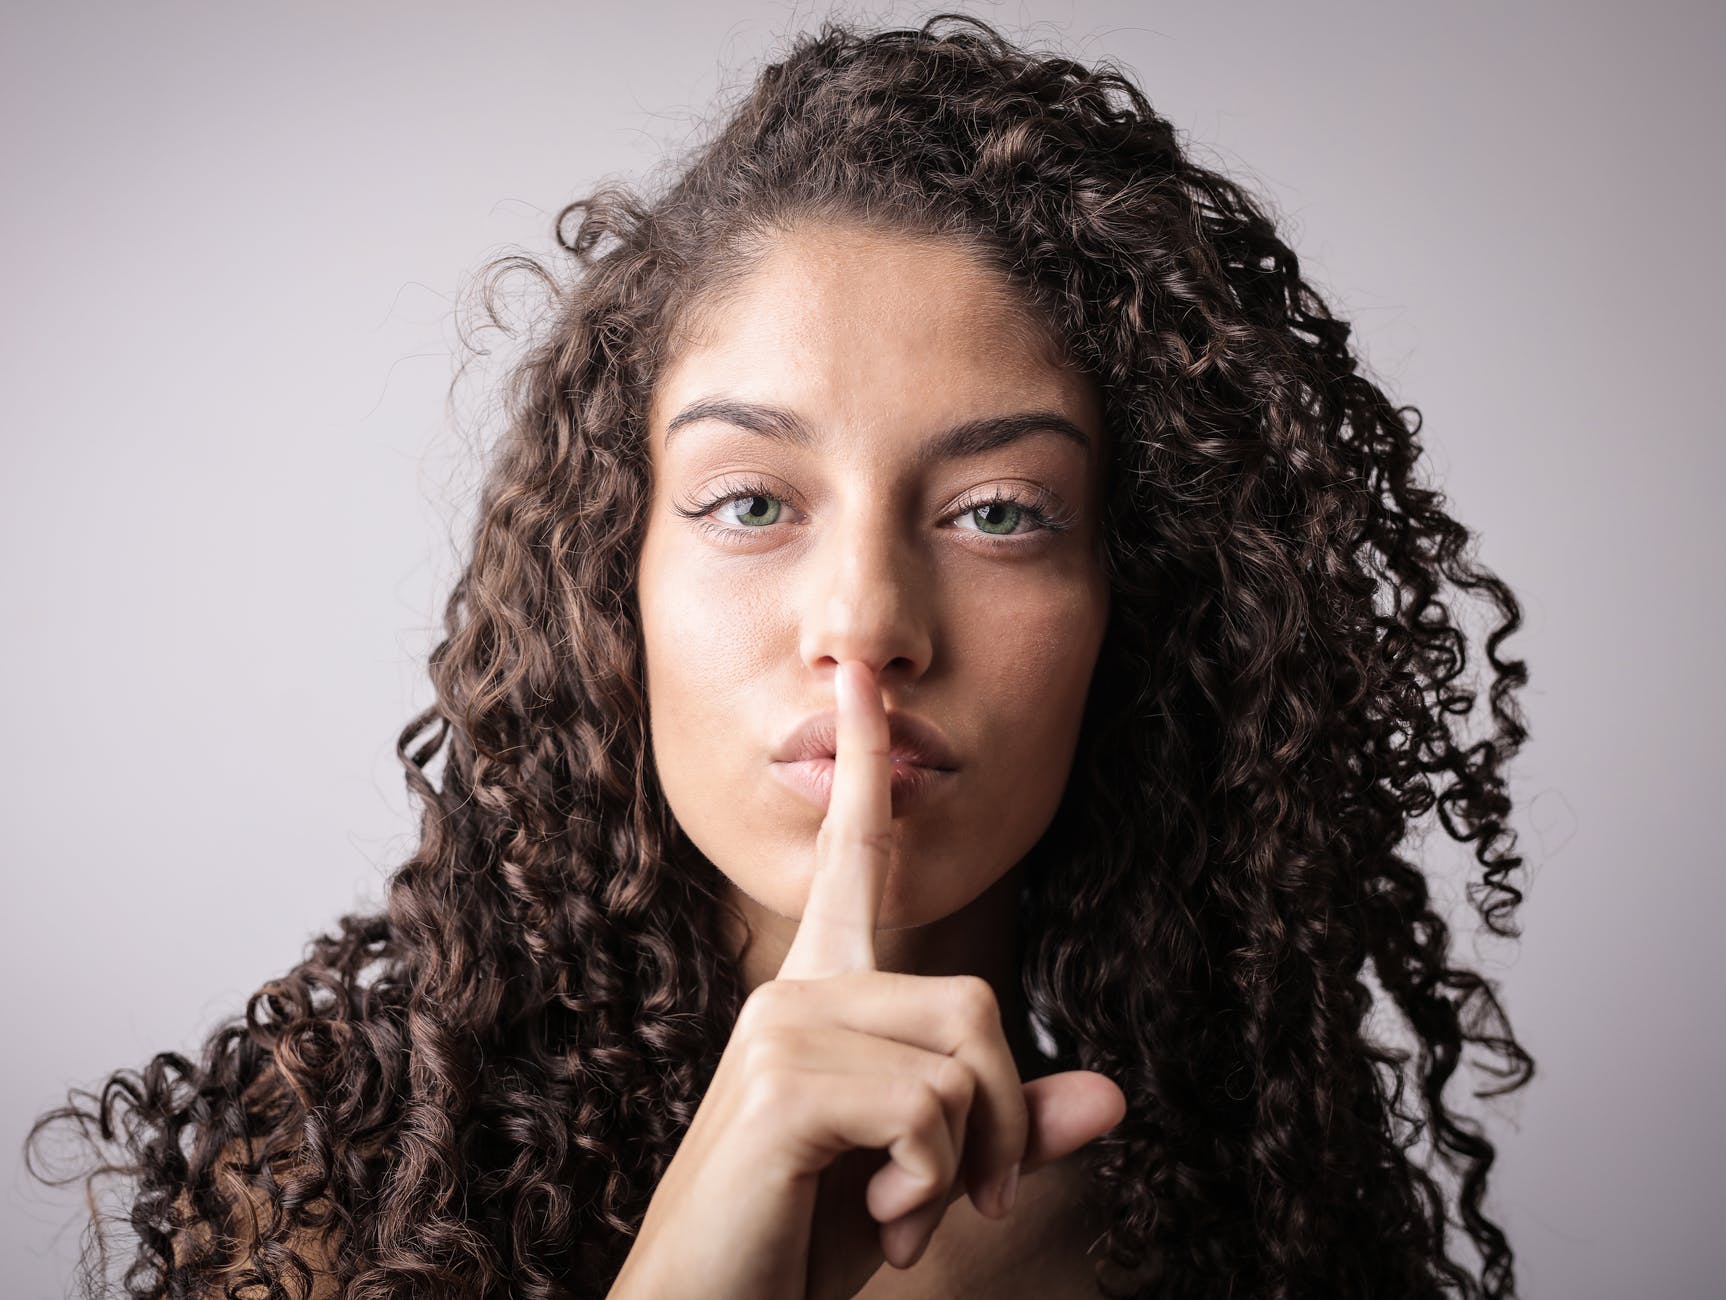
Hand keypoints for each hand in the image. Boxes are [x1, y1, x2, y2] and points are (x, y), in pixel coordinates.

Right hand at [607, 660, 1126, 1299]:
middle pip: (977, 1002)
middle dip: (1000, 1123)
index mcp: (822, 997)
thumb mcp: (926, 1180)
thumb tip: (1116, 1097)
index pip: (852, 858)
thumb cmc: (799, 1245)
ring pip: (964, 1060)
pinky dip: (931, 1191)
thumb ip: (1007, 1131)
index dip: (864, 767)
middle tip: (956, 1204)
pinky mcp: (783, 1083)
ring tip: (897, 1216)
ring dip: (963, 1168)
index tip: (861, 679)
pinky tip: (874, 1223)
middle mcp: (796, 992)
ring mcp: (783, 1029)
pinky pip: (932, 1113)